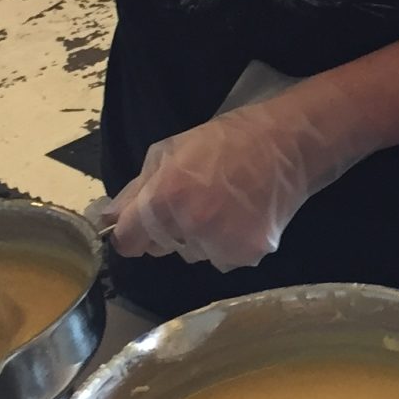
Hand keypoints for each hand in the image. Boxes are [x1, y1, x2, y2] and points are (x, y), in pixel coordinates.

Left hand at [103, 80, 376, 268]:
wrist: (290, 143)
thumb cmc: (227, 140)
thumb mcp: (171, 152)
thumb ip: (136, 190)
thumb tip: (109, 219)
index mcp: (166, 198)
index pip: (128, 241)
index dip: (133, 232)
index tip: (144, 224)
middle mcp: (190, 227)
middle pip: (162, 249)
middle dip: (171, 230)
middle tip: (198, 198)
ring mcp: (221, 245)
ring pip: (194, 255)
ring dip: (201, 238)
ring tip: (226, 204)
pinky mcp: (248, 254)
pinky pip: (224, 259)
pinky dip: (229, 244)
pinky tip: (244, 216)